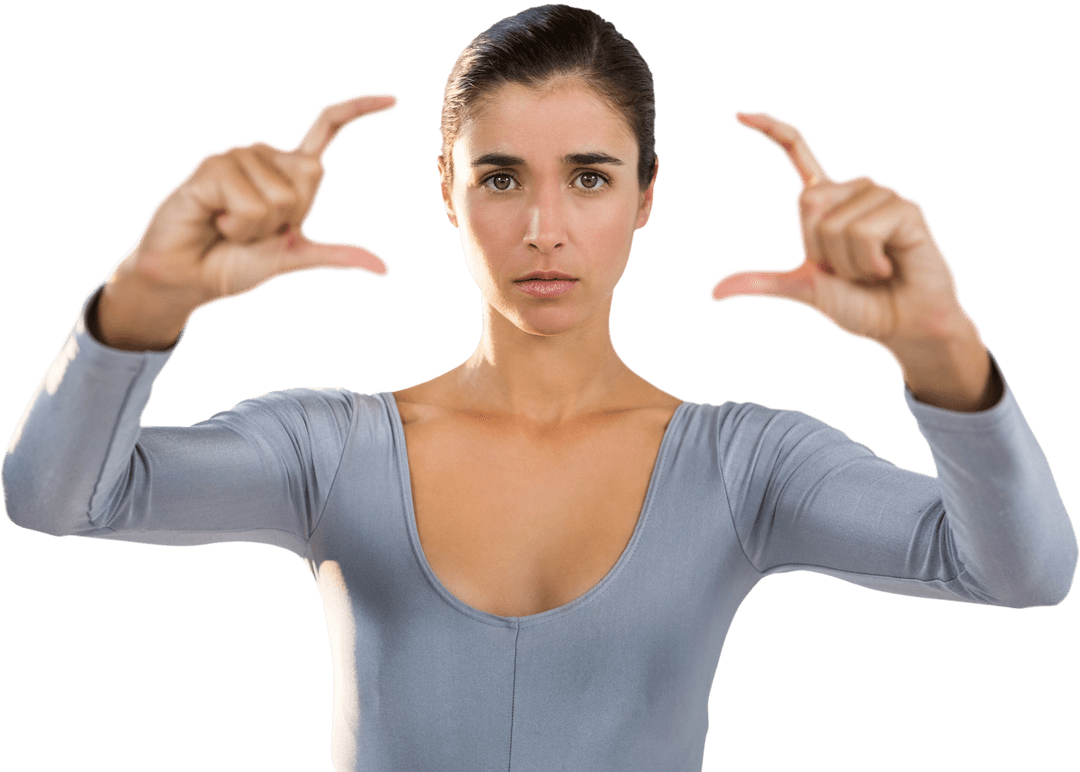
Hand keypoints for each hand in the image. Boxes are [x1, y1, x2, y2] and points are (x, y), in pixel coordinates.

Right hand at [114, 92, 398, 314]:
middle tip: (252, 229)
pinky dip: (237, 224)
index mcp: (289, 171)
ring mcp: (238, 156)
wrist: (189, 278)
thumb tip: (385, 269)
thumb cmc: (235, 263)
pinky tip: (213, 220)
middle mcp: (265, 156)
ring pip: (280, 197)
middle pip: (313, 174)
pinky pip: (249, 202)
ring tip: (229, 226)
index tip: (394, 99)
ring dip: (256, 227)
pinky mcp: (212, 166)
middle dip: (290, 217)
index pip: (328, 127)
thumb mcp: (295, 257)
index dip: (359, 110)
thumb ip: (337, 255)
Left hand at [709, 109, 975, 356]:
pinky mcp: (906, 208)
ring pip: (835, 224)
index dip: (770, 129)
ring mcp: (882, 195)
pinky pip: (862, 232)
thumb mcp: (803, 289)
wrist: (902, 324)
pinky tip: (889, 266)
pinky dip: (867, 262)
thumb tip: (713, 293)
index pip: (797, 150)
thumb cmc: (858, 304)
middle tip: (851, 268)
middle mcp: (854, 189)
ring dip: (848, 262)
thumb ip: (762, 284)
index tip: (738, 114)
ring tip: (874, 269)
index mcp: (826, 200)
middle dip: (820, 249)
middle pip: (808, 203)